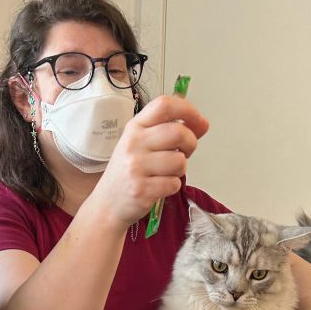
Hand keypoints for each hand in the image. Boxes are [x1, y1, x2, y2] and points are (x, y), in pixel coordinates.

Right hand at [89, 95, 208, 227]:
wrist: (107, 204)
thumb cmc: (129, 172)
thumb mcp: (143, 145)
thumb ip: (170, 132)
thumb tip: (202, 124)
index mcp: (135, 127)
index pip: (164, 105)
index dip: (188, 110)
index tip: (199, 121)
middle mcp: (134, 143)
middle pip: (178, 132)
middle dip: (191, 143)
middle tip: (184, 152)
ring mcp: (136, 166)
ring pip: (179, 161)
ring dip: (180, 169)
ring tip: (166, 172)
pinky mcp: (141, 189)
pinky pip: (174, 184)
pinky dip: (172, 186)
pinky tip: (159, 187)